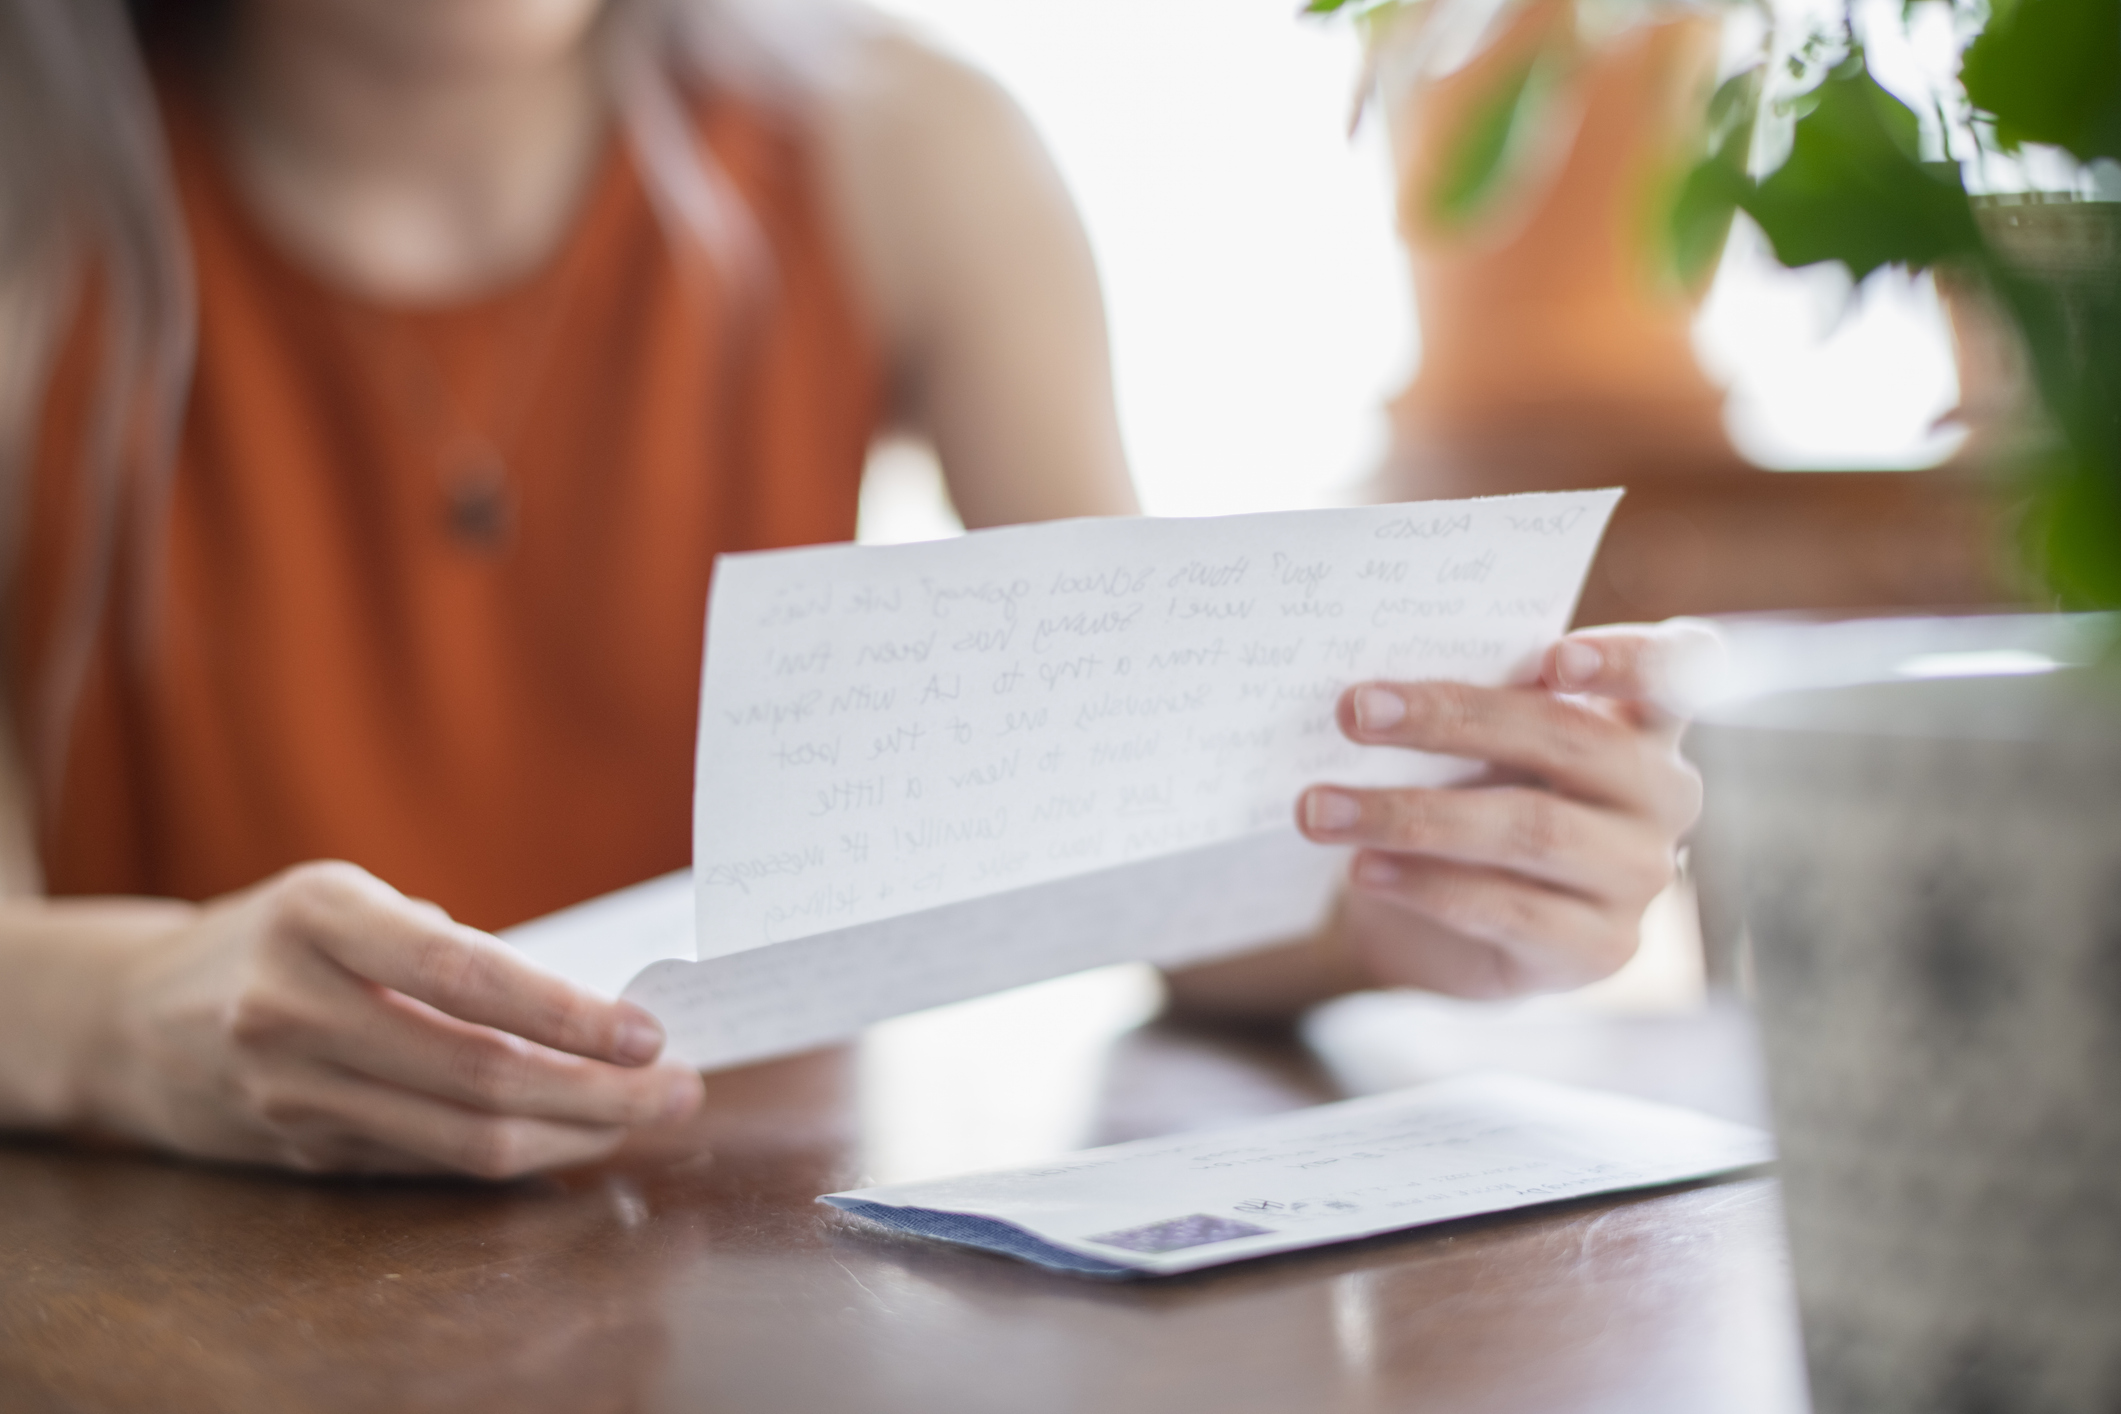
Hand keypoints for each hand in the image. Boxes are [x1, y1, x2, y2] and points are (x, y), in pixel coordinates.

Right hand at [82, 862, 704, 1177]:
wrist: (130, 1019)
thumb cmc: (277, 939)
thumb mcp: (348, 900)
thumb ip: (448, 947)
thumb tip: (590, 1011)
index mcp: (318, 918)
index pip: (465, 974)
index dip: (567, 1012)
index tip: (648, 1031)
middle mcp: (294, 1008)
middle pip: (478, 1075)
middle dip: (599, 1091)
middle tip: (679, 1086)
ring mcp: (292, 1093)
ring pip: (462, 1139)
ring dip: (572, 1135)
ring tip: (644, 1115)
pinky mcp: (302, 1153)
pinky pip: (432, 1162)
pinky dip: (515, 1155)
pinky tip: (571, 1134)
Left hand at [1295, 621, 1714, 999]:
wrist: (1452, 922)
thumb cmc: (1472, 797)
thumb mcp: (1482, 747)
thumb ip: (1472, 708)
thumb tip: (1377, 690)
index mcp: (1646, 721)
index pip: (1679, 671)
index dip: (1629, 660)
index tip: (1554, 659)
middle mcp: (1663, 795)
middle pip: (1571, 741)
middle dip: (1452, 720)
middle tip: (1353, 712)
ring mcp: (1639, 876)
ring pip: (1531, 829)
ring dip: (1412, 814)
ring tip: (1322, 808)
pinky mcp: (1597, 948)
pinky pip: (1507, 908)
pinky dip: (1425, 884)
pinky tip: (1363, 868)